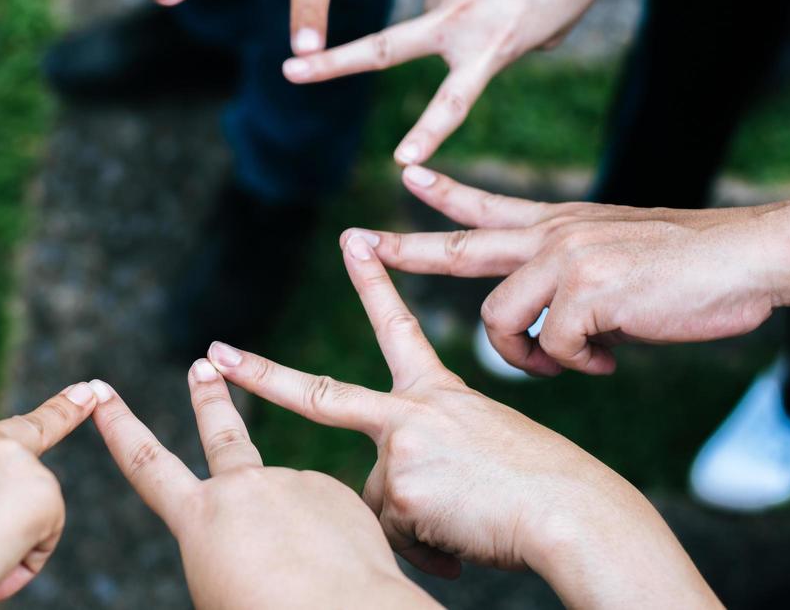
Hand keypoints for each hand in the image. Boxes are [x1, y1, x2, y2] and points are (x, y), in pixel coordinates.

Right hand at [90, 369, 435, 608]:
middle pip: (221, 432)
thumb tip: (241, 544)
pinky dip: (322, 538)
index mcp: (200, 517)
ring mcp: (290, 482)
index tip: (99, 391)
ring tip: (302, 572)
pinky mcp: (331, 490)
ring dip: (287, 527)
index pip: (146, 463)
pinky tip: (332, 567)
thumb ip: (217, 552)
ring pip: (282, 503)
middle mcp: (242, 488)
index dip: (118, 426)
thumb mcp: (216, 590)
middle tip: (203, 364)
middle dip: (208, 397)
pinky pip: (320, 514)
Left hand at [208, 236, 716, 607]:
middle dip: (259, 374)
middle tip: (214, 353)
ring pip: (375, 501)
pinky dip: (426, 549)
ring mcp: (400, 447)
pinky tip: (464, 542)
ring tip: (469, 523)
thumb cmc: (541, 483)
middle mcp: (412, 410)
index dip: (373, 280)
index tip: (353, 240)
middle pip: (319, 394)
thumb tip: (389, 493)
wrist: (575, 510)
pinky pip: (392, 534)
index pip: (397, 325)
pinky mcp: (399, 488)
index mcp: (437, 392)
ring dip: (414, 526)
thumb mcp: (479, 448)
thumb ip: (423, 455)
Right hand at [282, 0, 637, 165]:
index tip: (399, 162)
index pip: (452, 101)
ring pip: (433, 7)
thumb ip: (496, 42)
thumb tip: (451, 28)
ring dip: (462, 5)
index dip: (426, 134)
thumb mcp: (545, 30)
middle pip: (383, 48)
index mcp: (493, 46)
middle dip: (331, 64)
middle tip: (288, 72)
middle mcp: (460, 16)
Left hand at [368, 166, 789, 374]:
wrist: (749, 256)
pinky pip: (554, 347)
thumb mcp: (619, 256)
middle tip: (358, 243)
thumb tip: (546, 319)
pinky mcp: (585, 292)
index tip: (408, 176)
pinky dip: (578, 365)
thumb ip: (573, 276)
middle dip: (404, 249)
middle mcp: (553, 234)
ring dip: (529, 357)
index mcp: (560, 224)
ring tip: (569, 362)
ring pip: (502, 320)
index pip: (488, 205)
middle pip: (459, 247)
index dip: (445, 193)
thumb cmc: (694, 267)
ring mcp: (566, 260)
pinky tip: (611, 359)